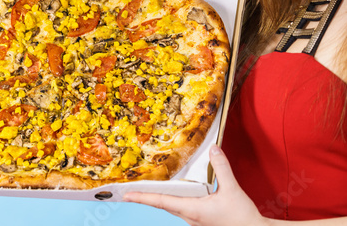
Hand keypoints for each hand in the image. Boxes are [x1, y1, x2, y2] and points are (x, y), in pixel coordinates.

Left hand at [123, 145, 267, 225]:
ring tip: (148, 188)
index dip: (142, 197)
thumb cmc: (241, 217)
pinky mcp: (201, 219)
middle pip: (162, 204)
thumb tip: (213, 149)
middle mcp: (189, 216)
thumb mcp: (231, 189)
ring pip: (172, 206)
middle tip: (130, 190)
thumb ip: (221, 167)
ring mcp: (194, 219)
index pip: (160, 201)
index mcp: (192, 209)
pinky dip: (174, 198)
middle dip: (146, 196)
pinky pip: (182, 207)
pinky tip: (177, 191)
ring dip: (160, 197)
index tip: (126, 195)